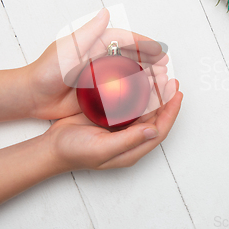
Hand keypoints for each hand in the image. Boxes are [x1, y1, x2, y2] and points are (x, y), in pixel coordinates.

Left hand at [24, 8, 168, 119]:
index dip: (145, 45)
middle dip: (151, 61)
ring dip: (146, 77)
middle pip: (132, 57)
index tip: (161, 52)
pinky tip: (146, 97)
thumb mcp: (68, 48)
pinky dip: (135, 93)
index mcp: (95, 43)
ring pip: (130, 74)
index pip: (126, 40)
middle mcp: (101, 57)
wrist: (32, 95)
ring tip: (161, 83)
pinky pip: (122, 91)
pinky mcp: (99, 92)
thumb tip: (106, 13)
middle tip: (165, 70)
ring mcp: (101, 75)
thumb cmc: (47, 70)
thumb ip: (89, 32)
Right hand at [43, 83, 182, 170]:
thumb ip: (128, 140)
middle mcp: (130, 138)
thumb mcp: (102, 149)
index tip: (177, 94)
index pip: (160, 130)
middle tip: (171, 80)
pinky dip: (136, 91)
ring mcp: (120, 128)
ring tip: (159, 77)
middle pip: (155, 117)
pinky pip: (129, 103)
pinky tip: (138, 79)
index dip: (171, 112)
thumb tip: (153, 131)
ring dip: (153, 94)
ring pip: (144, 109)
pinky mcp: (110, 118)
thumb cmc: (74, 151)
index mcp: (132, 149)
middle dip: (165, 100)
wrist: (51, 147)